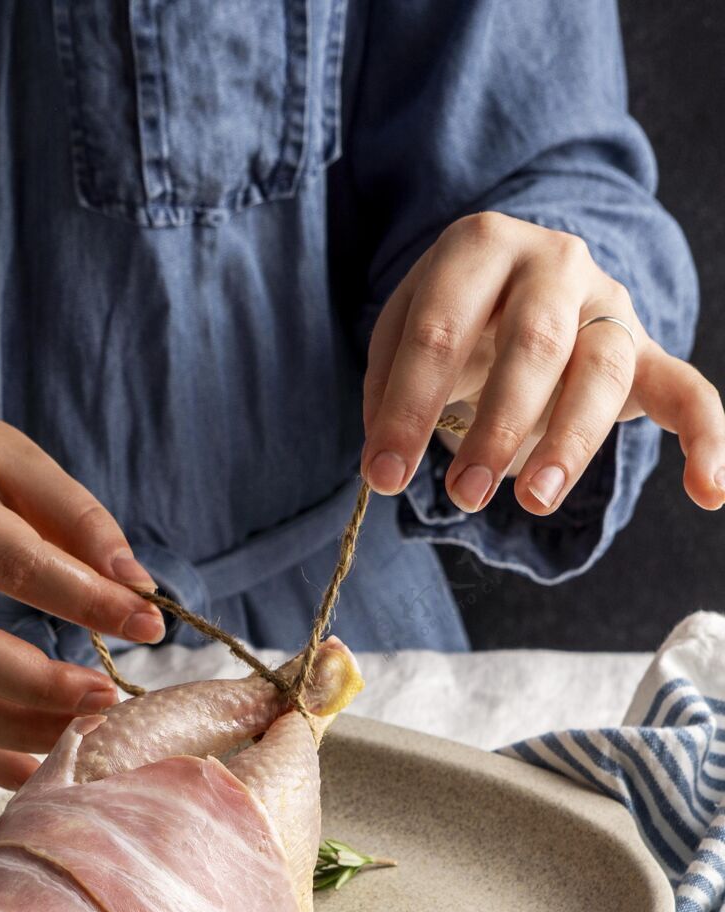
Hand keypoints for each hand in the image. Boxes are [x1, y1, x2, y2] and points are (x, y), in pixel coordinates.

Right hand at [0, 402, 162, 786]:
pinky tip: (38, 769)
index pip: (12, 561)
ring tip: (84, 735)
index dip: (84, 600)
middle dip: (41, 686)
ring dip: (17, 732)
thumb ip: (80, 519)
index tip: (149, 624)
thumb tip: (138, 588)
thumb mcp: (19, 462)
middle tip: (110, 699)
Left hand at [361, 210, 724, 517]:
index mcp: (480, 247)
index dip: (409, 407)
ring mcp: (606, 303)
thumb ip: (389, 392)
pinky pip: (689, 389)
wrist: (515, 280)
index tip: (384, 475)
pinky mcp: (644, 348)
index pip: (441, 329)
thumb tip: (384, 463)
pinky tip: (709, 492)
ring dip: (571, 443)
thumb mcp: (402, 335)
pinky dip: (707, 440)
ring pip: (603, 369)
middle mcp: (554, 262)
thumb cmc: (452, 318)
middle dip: (496, 426)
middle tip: (463, 495)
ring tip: (535, 502)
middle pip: (533, 343)